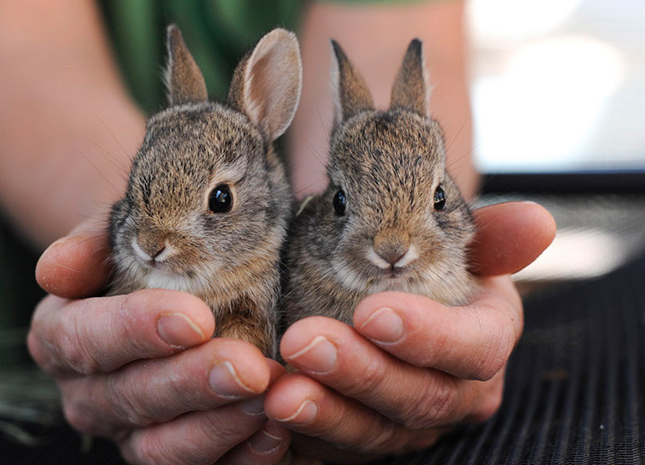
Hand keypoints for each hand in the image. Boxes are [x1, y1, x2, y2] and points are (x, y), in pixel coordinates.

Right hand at [28, 221, 290, 464]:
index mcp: (62, 334)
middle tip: (248, 366)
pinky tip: (276, 430)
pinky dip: (242, 455)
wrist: (175, 278)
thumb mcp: (120, 233)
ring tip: (268, 397)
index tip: (197, 318)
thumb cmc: (149, 253)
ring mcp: (127, 432)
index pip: (85, 338)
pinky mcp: (170, 455)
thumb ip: (92, 243)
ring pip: (161, 448)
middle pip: (131, 397)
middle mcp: (88, 392)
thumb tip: (55, 271)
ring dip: (219, 425)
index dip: (137, 330)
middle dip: (192, 382)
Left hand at [265, 202, 555, 462]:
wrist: (389, 294)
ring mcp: (409, 424)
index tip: (373, 312)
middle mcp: (455, 393)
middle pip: (419, 397)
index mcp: (484, 342)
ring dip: (324, 411)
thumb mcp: (457, 244)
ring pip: (374, 432)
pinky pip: (335, 449)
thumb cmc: (423, 265)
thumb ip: (492, 235)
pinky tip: (263, 408)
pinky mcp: (364, 439)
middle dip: (361, 372)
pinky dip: (301, 432)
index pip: (475, 348)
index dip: (429, 336)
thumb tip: (538, 220)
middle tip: (304, 340)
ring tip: (277, 388)